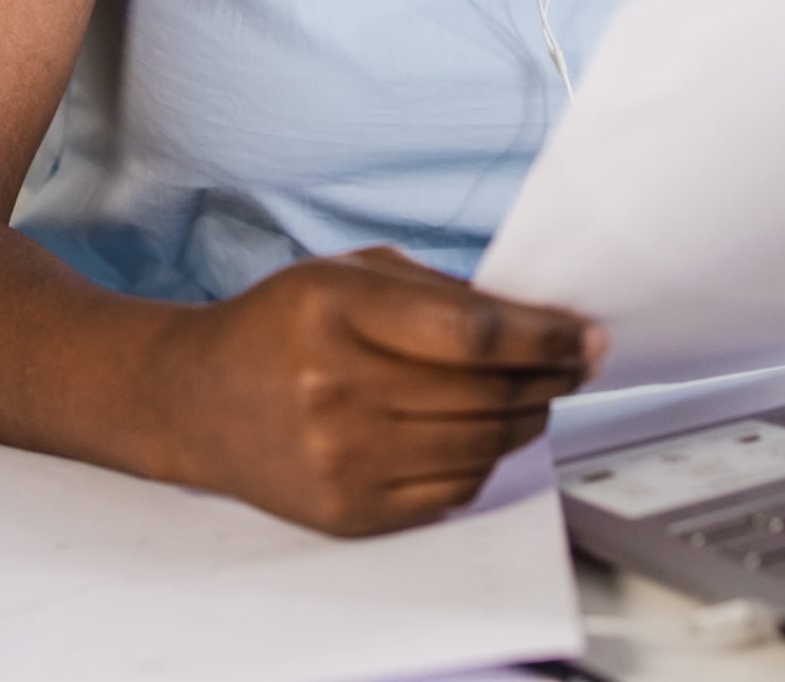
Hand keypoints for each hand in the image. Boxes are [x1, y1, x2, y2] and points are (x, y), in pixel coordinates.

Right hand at [153, 246, 602, 536]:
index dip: (546, 338)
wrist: (198, 398)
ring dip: (526, 420)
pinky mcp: (349, 511)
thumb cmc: (283, 324)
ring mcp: (341, 459)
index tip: (586, 335)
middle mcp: (336, 388)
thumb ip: (441, 293)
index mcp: (337, 310)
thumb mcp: (350, 274)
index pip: (475, 336)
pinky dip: (484, 462)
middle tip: (576, 363)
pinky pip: (453, 493)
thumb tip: (542, 323)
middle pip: (488, 395)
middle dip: (550, 378)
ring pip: (481, 448)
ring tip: (536, 395)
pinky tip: (483, 432)